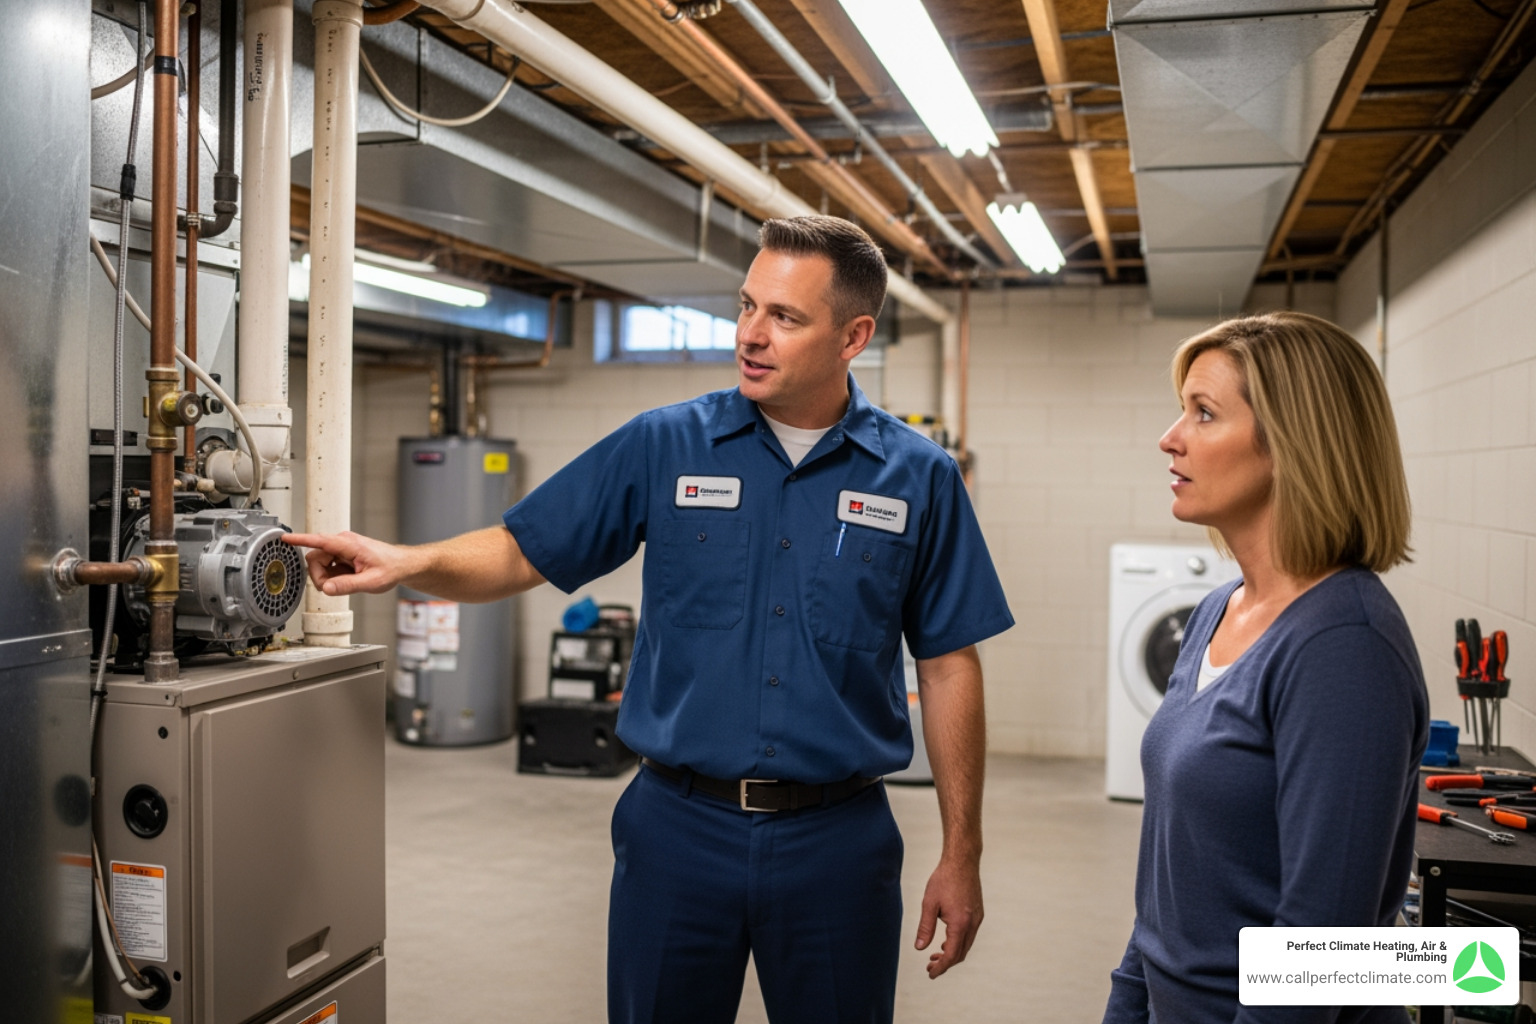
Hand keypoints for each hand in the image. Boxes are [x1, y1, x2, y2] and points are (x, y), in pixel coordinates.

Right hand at [282, 531, 410, 595]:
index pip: (319, 541)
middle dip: (319, 576)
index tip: (284, 538)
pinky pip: (327, 566)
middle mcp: (343, 543)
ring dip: (326, 577)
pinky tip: (347, 578)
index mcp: (349, 544)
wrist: (401, 565)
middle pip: (315, 558)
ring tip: (346, 582)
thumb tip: (326, 588)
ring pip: (319, 564)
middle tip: (333, 587)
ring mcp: (342, 548)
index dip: (300, 540)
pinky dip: (333, 576)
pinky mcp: (342, 554)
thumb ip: (347, 585)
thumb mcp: (371, 582)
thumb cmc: (391, 568)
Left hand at [914, 857, 982, 978]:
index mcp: (960, 923)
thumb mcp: (929, 903)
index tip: (931, 973)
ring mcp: (977, 918)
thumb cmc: (944, 879)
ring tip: (936, 954)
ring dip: (952, 953)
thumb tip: (919, 948)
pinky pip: (969, 935)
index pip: (952, 955)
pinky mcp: (977, 913)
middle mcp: (972, 923)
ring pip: (966, 945)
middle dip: (946, 963)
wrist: (962, 861)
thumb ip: (925, 927)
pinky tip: (946, 940)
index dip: (941, 967)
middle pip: (961, 953)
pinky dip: (958, 943)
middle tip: (930, 966)